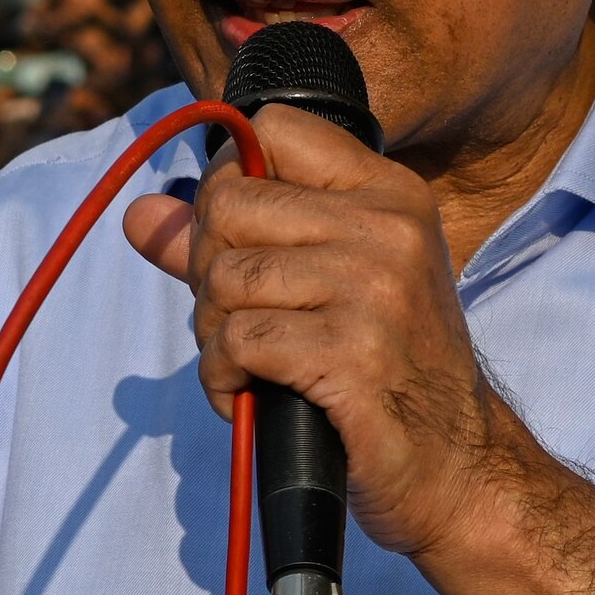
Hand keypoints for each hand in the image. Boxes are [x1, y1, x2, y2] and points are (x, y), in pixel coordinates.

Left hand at [112, 100, 515, 566]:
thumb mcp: (325, 286)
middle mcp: (387, 228)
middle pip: (230, 204)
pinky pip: (236, 343)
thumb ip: (228, 243)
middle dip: (208, 271)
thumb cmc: (384, 372)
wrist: (454, 465)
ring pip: (225, 278)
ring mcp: (374, 289)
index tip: (239, 239)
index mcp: (388, 194)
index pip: (276, 128)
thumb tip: (140, 214)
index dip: (232, 181)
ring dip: (214, 334)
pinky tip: (252, 397)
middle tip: (238, 321)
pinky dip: (224, 380)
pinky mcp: (352, 353)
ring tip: (250, 366)